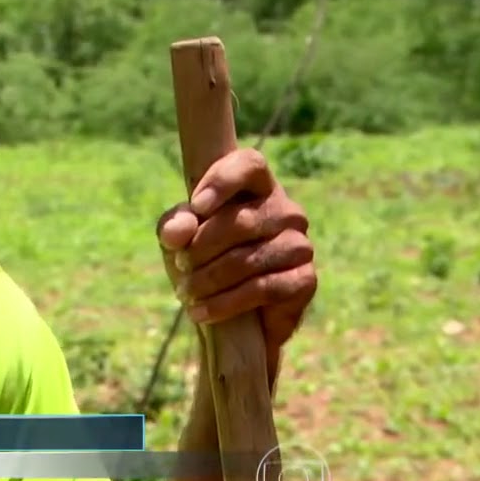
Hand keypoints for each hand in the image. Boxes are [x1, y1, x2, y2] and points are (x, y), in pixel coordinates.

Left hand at [156, 148, 316, 367]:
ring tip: (187, 292)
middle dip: (201, 247)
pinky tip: (202, 311)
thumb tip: (177, 232)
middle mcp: (285, 211)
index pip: (249, 165)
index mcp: (257, 187)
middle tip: (181, 265)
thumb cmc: (203, 261)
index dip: (222, 182)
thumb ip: (174, 226)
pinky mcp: (305, 280)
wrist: (230, 315)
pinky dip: (226, 302)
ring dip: (209, 278)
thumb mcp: (178, 240)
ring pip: (249, 258)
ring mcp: (299, 245)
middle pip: (240, 220)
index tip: (196, 207)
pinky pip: (263, 289)